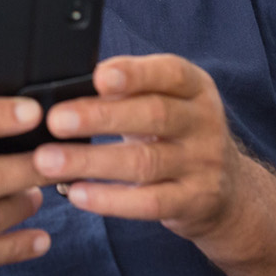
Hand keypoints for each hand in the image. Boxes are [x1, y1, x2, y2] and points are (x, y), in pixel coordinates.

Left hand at [31, 54, 247, 243]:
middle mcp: (204, 123)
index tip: (98, 77)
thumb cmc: (174, 134)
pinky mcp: (195, 202)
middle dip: (99, 117)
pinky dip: (110, 199)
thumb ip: (126, 90)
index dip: (134, 73)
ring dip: (91, 161)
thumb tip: (66, 84)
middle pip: (152, 115)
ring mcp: (203, 165)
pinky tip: (77, 193)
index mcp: (195, 88)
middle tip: (55, 121)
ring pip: (145, 162)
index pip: (169, 73)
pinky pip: (149, 202)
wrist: (227, 191)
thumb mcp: (162, 101)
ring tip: (48, 160)